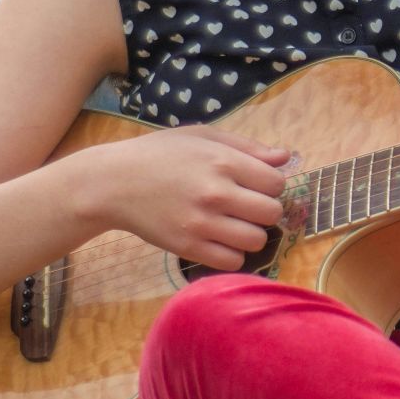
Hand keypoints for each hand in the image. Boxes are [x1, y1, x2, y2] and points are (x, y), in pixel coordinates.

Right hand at [74, 126, 292, 271]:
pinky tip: (220, 240)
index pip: (276, 183)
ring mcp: (202, 224)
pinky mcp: (188, 248)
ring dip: (250, 233)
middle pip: (272, 213)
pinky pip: (232, 262)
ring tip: (233, 224)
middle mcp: (217, 194)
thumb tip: (285, 158)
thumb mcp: (202, 136)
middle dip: (264, 210)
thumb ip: (247, 147)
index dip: (270, 184)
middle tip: (246, 206)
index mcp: (223, 162)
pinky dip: (232, 254)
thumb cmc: (161, 154)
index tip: (255, 185)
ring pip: (256, 240)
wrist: (114, 183)